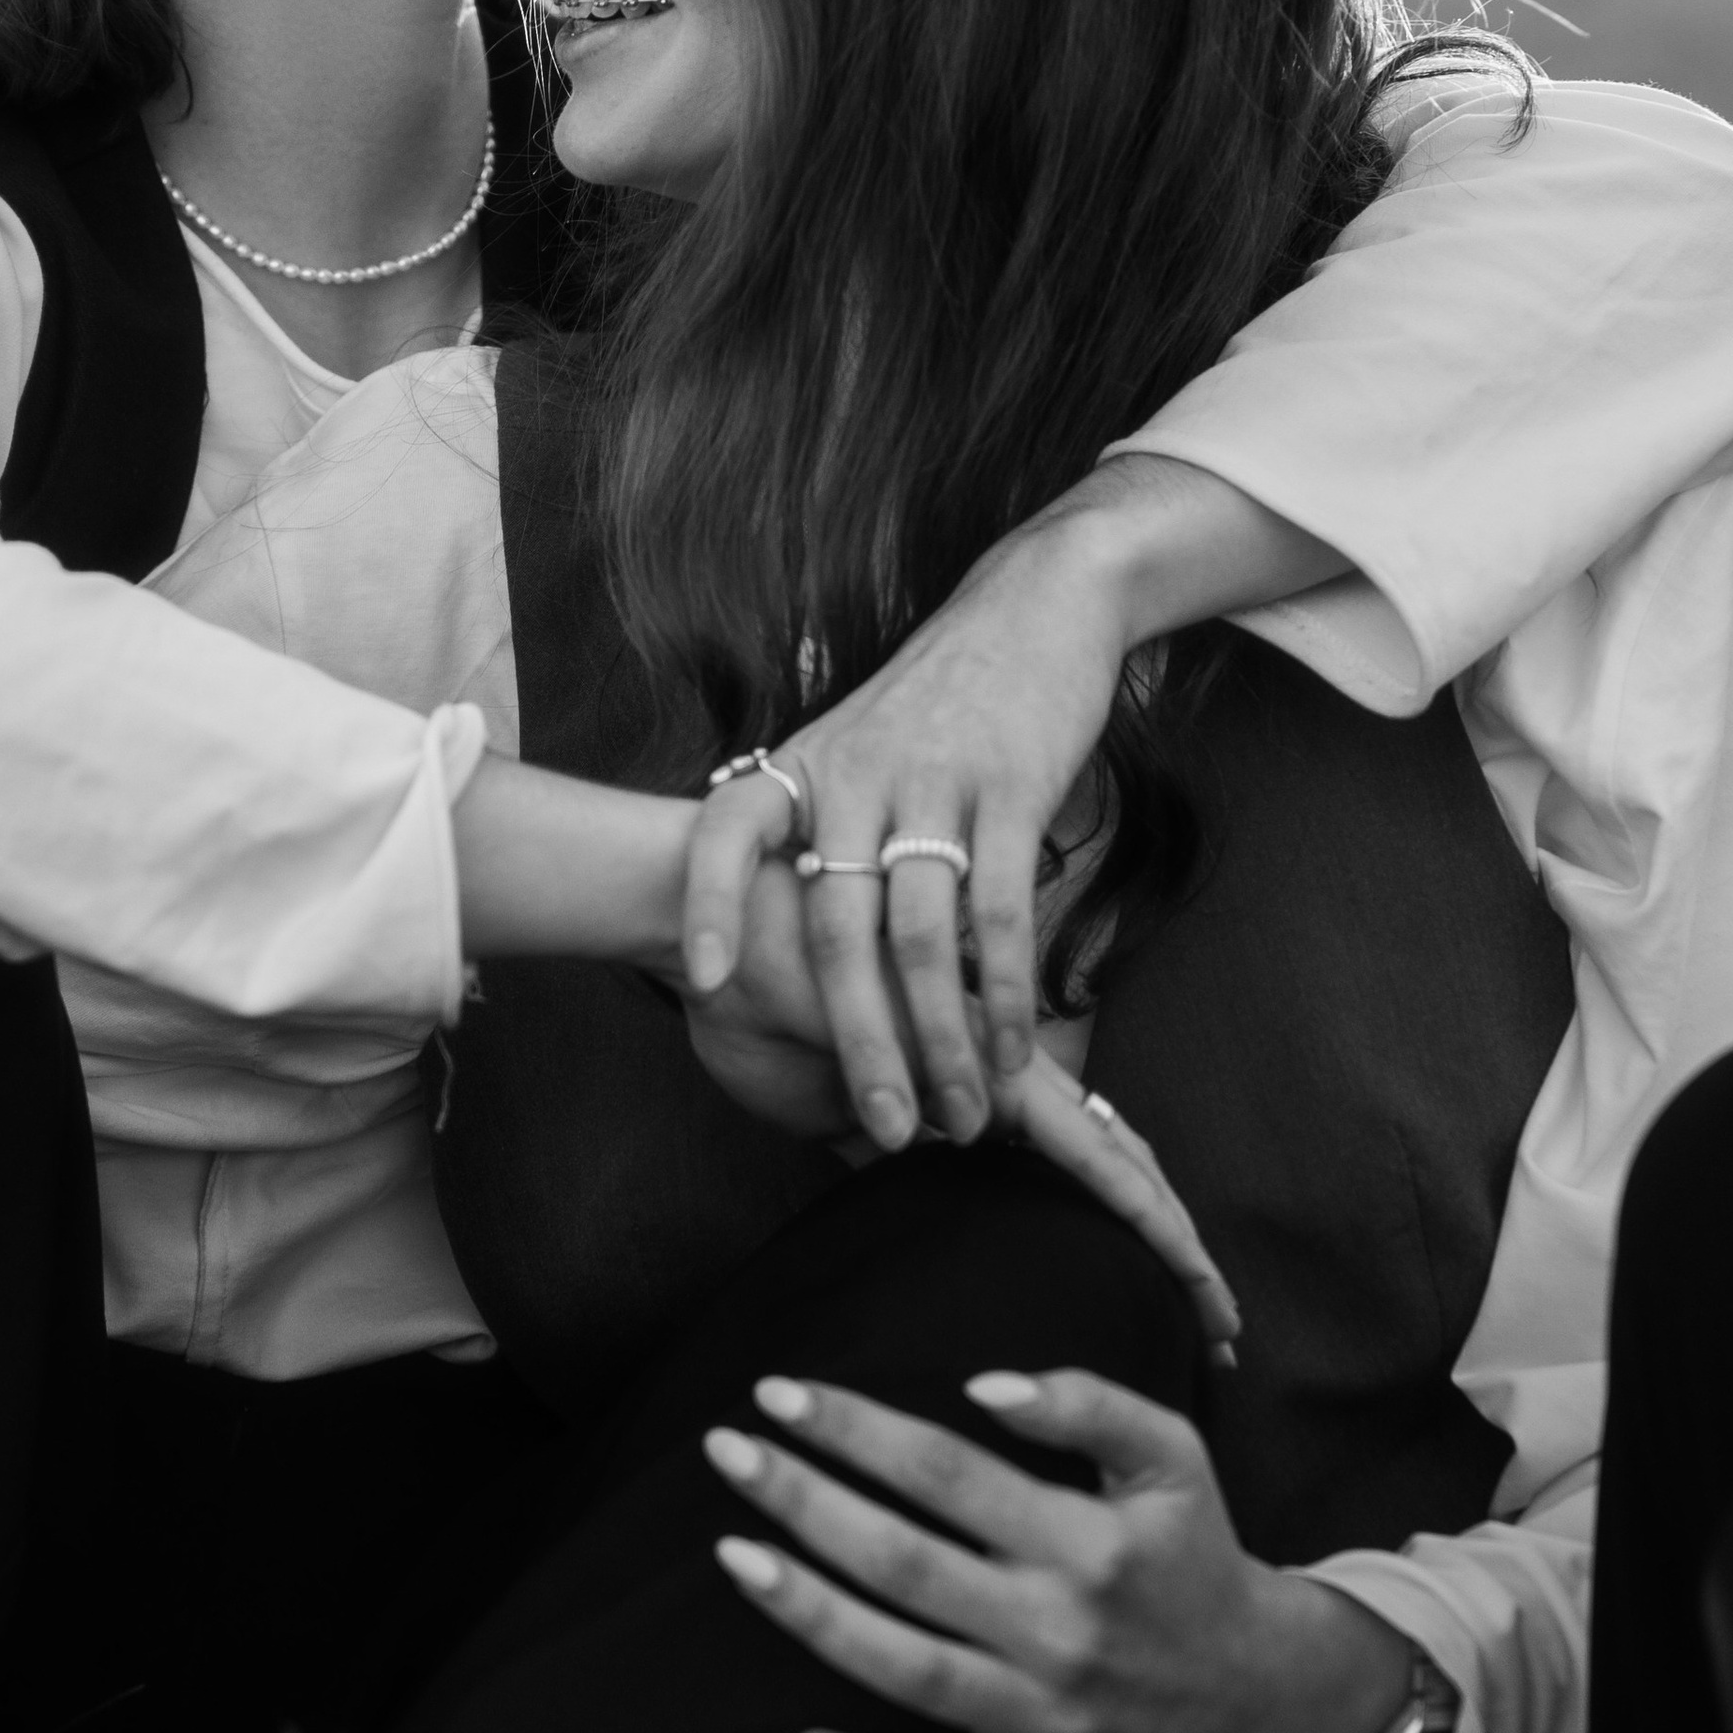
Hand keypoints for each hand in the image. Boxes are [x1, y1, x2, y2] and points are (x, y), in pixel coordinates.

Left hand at [680, 453, 1344, 1131]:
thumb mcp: (853, 746)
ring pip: (922, 936)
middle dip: (855, 1038)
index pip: (725, 830)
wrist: (1032, 606)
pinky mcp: (1010, 790)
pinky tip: (1011, 1050)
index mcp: (804, 767)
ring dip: (939, 1037)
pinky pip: (1001, 911)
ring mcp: (933, 783)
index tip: (700, 981)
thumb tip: (790, 943)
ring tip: (956, 1115)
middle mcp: (855, 776)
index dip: (704, 900)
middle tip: (879, 1126)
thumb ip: (825, 833)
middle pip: (836, 925)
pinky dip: (1005, 991)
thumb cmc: (938, 700)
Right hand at [684, 866, 1234, 1348]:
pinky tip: (1159, 1243)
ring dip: (1168, 1235)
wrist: (713, 925)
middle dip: (1173, 1244)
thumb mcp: (822, 1098)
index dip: (1123, 1218)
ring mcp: (992, 1061)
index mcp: (966, 1075)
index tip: (1162, 1295)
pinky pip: (1067, 1137)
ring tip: (1214, 1311)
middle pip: (1116, 1159)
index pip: (1068, 1155)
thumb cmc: (759, 1002)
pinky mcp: (975, 1061)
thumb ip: (872, 1128)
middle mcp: (994, 1066)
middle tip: (1224, 1327)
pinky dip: (1119, 1194)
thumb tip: (899, 1169)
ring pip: (1112, 1156)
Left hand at [706, 1370, 1413, 1732]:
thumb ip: (1087, 1402)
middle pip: (905, 1563)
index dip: (857, 1429)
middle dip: (804, 1502)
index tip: (780, 1393)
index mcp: (1089, 1546)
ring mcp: (1041, 1721)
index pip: (946, 1473)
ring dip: (808, 1613)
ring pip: (901, 1669)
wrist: (1261, 1696)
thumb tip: (982, 1385)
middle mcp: (1059, 1635)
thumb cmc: (1195, 1554)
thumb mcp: (1172, 1457)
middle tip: (726, 1450)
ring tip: (731, 1556)